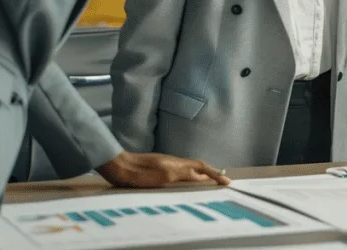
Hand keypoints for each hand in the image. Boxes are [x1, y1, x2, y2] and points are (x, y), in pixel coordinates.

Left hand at [97, 151, 230, 187]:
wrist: (119, 167)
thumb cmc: (141, 173)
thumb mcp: (165, 175)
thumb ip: (184, 174)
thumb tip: (202, 176)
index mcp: (178, 164)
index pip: (202, 167)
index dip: (215, 174)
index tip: (227, 182)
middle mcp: (174, 163)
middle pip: (197, 166)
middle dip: (211, 173)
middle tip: (221, 181)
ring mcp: (165, 166)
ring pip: (188, 169)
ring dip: (200, 175)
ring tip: (207, 183)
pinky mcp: (157, 171)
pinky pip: (180, 173)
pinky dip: (188, 177)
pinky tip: (184, 183)